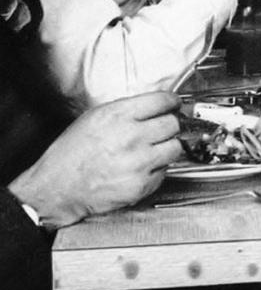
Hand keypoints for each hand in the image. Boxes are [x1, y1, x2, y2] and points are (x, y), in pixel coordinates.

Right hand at [8, 92, 181, 227]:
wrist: (56, 189)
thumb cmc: (70, 155)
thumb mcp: (94, 118)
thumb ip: (126, 110)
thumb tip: (153, 106)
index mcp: (118, 116)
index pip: (162, 101)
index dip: (171, 102)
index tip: (173, 104)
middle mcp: (131, 137)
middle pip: (173, 124)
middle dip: (169, 125)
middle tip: (162, 129)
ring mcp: (139, 162)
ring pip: (175, 148)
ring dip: (167, 147)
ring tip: (152, 150)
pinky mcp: (141, 185)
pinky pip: (165, 171)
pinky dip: (157, 169)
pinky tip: (141, 168)